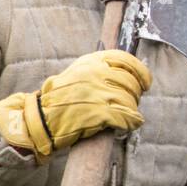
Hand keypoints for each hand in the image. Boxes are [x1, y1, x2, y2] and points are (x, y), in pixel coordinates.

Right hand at [0, 50, 151, 160]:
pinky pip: (126, 117)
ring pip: (129, 101)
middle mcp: (95, 74)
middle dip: (135, 95)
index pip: (126, 60)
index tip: (146, 83)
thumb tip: (129, 72)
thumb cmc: (61, 99)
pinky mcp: (98, 113)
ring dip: (132, 110)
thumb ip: (100, 70)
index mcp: (91, 62)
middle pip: (131, 83)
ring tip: (126, 116)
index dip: (141, 73)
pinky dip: (131, 122)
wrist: (40, 119)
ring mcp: (97, 93)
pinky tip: (130, 125)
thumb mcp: (78, 74)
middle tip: (131, 103)